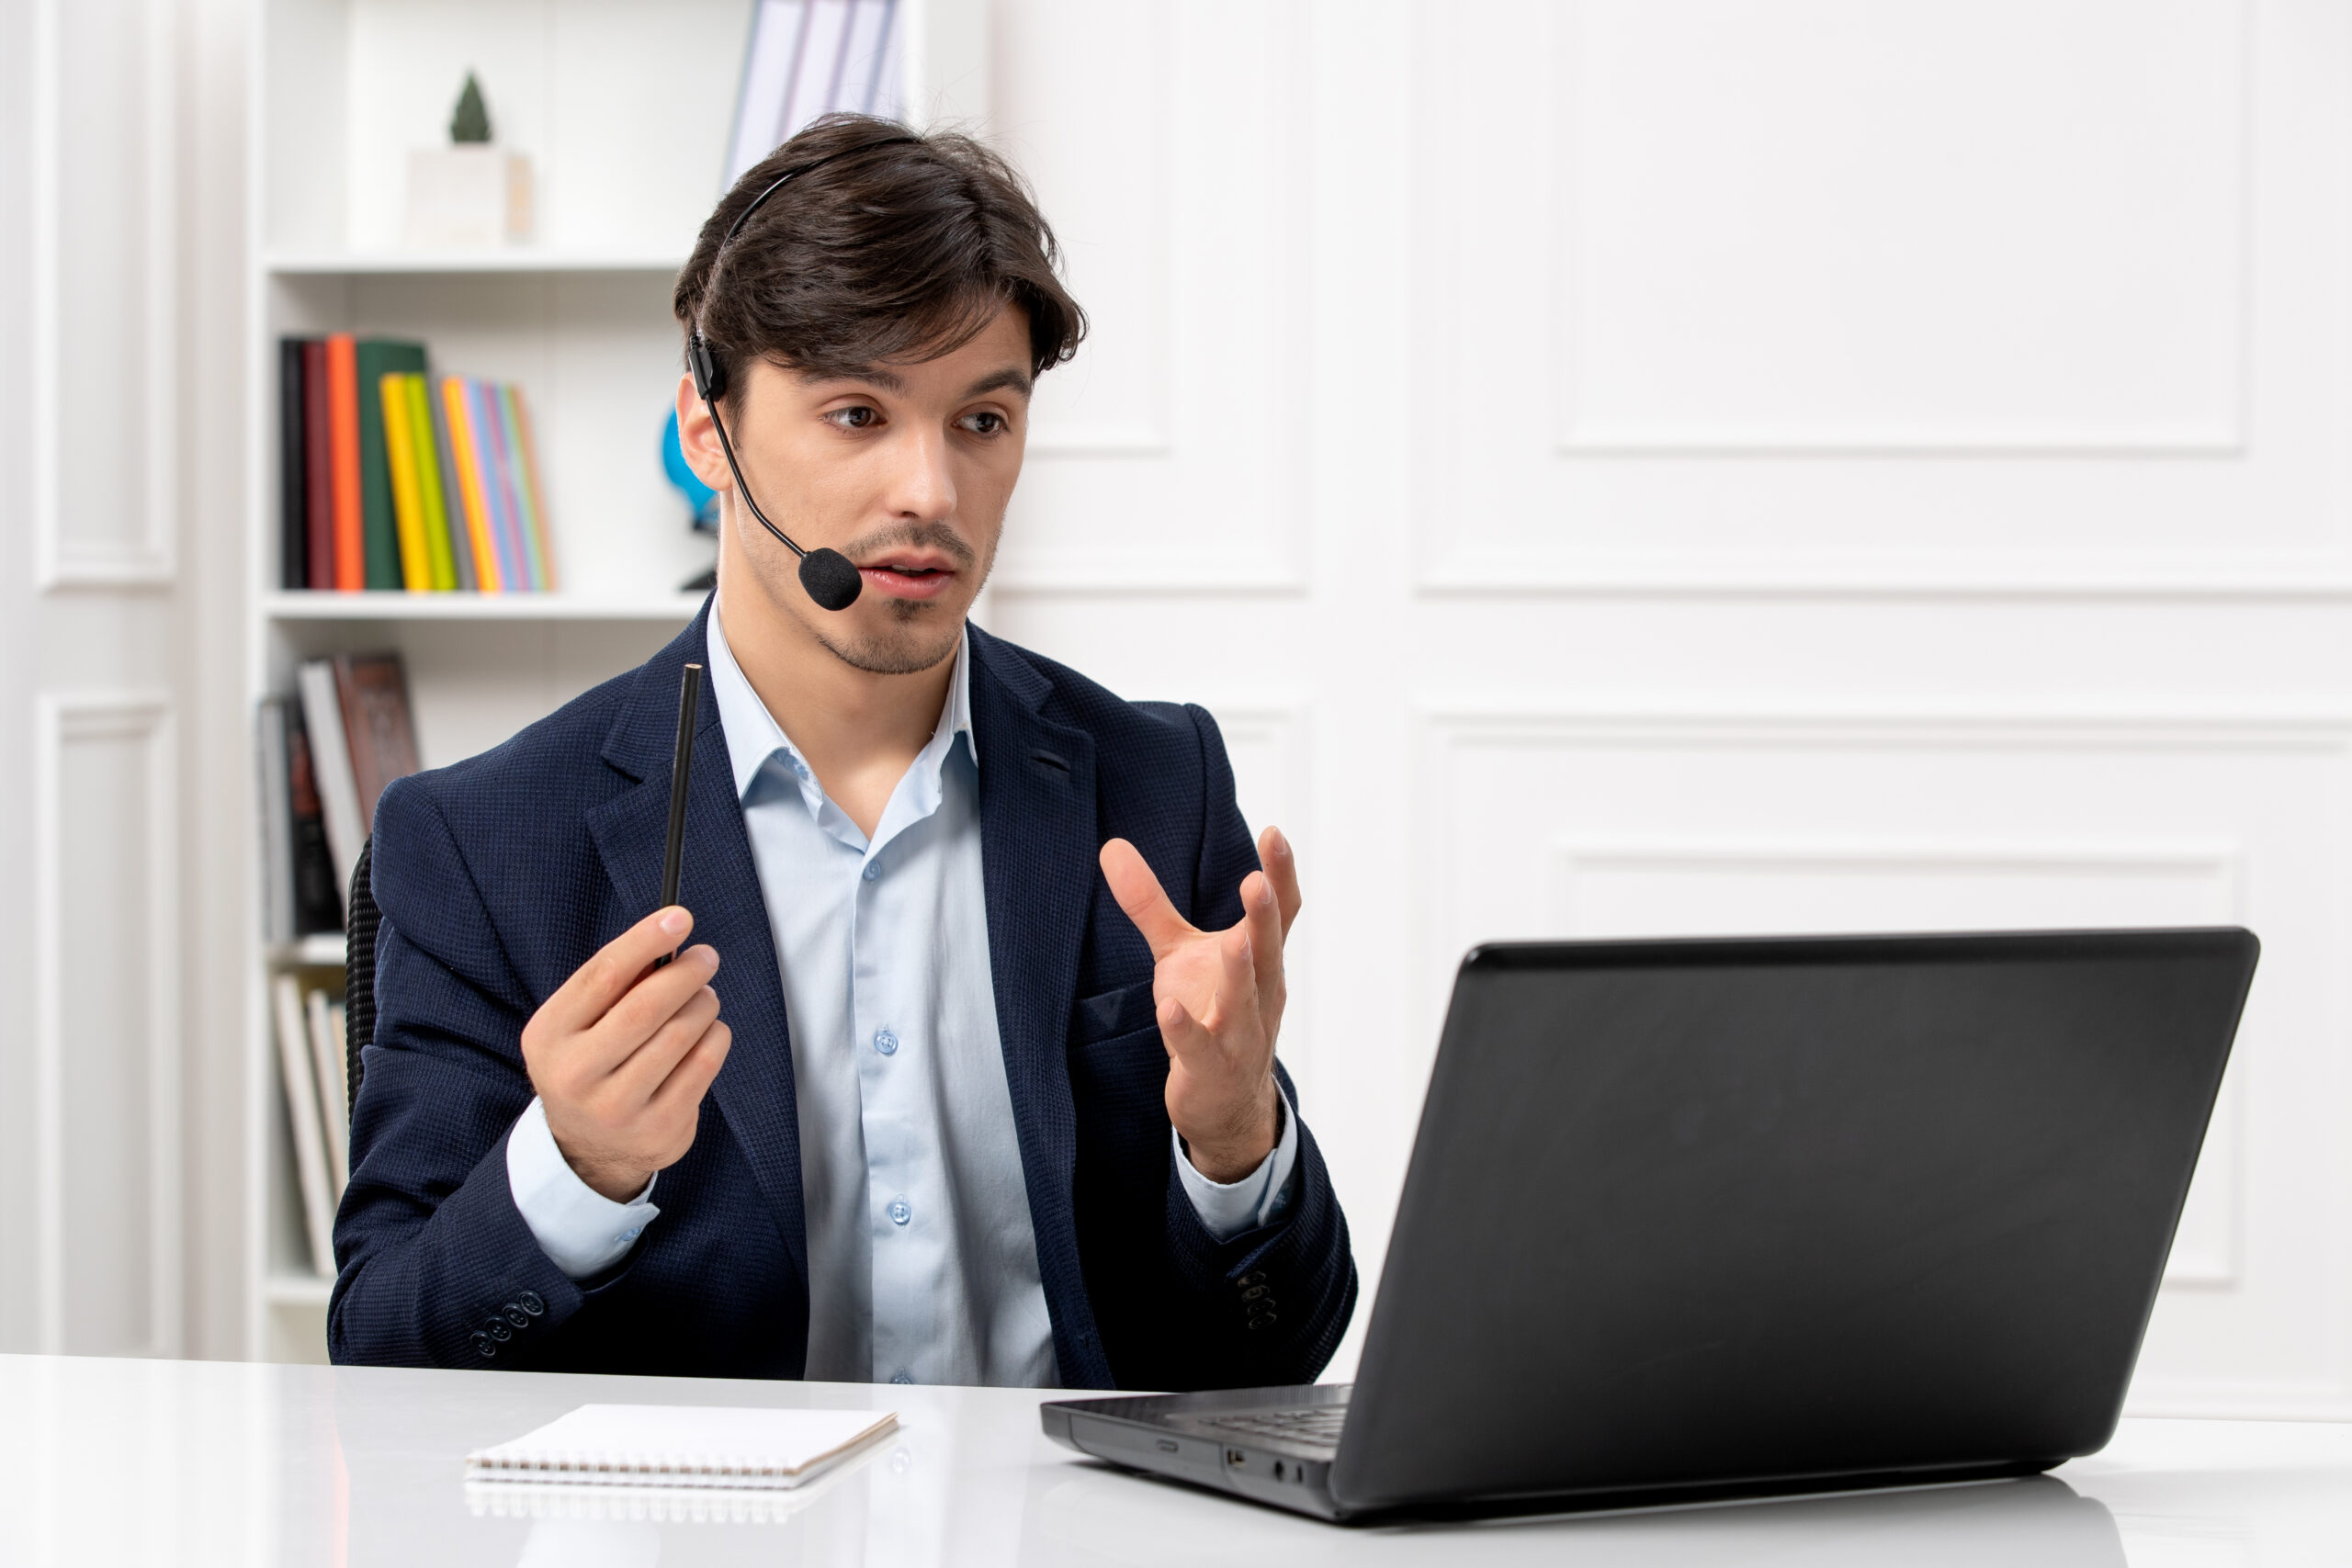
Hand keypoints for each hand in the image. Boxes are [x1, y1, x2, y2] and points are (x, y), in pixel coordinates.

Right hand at [520, 907, 733, 1201]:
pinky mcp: (658, 1128)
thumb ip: (616, 984)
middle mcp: (576, 1075)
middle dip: (686, 973)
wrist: (588, 1146)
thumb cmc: (593, 1062)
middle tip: (706, 958)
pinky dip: (715, 1037)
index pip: (603, 975)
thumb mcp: (581, 1023)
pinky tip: (708, 1033)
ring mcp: (617, 1107)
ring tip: (704, 998)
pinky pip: (703, 1064)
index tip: (679, 917)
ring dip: (704, 1004)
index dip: (645, 940)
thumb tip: (671, 935)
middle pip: (646, 1006)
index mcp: (549, 1036)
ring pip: (681, 1034)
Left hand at [1099, 826, 1301, 1182]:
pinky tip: (1168, 1010)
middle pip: (1266, 951)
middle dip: (1264, 916)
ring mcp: (1240, 1035)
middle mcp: (1260, 994)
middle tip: (1257, 880)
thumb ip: (1149, 904)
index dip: (1280, 875)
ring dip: (1238, 973)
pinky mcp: (1210, 1069)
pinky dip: (1185, 1030)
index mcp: (1260, 961)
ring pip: (1243, 1001)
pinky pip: (1198, 1048)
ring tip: (1232, 942)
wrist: (1226, 1104)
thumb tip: (1110, 845)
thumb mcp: (1178, 955)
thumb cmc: (1209, 1015)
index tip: (1273, 832)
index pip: (1280, 913)